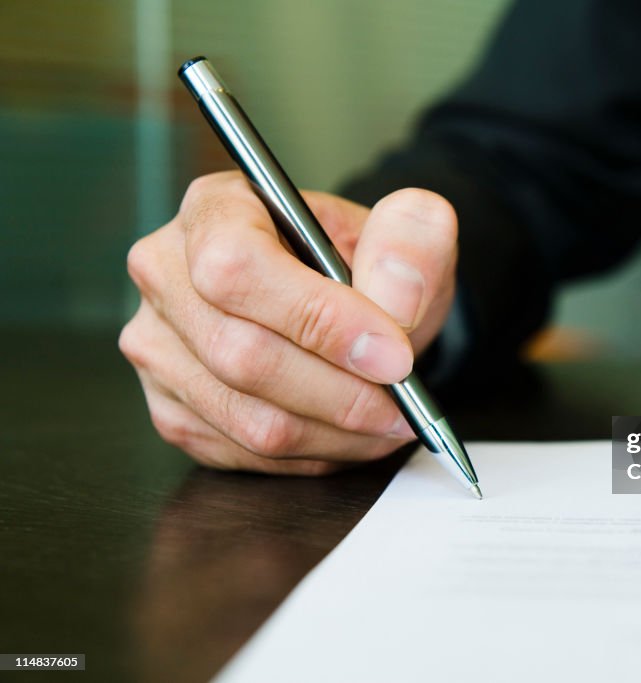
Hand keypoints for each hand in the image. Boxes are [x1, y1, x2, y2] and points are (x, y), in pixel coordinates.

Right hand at [119, 171, 457, 474]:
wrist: (349, 303)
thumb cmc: (366, 262)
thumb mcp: (407, 231)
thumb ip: (411, 241)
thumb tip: (394, 301)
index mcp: (215, 208)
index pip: (237, 268)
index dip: (320, 320)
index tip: (394, 355)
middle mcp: (166, 273)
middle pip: (241, 355)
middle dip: (342, 392)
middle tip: (405, 399)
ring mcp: (158, 346)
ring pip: (248, 418)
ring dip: (337, 432)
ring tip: (391, 419)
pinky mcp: (170, 407)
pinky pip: (245, 453)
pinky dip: (315, 454)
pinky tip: (351, 431)